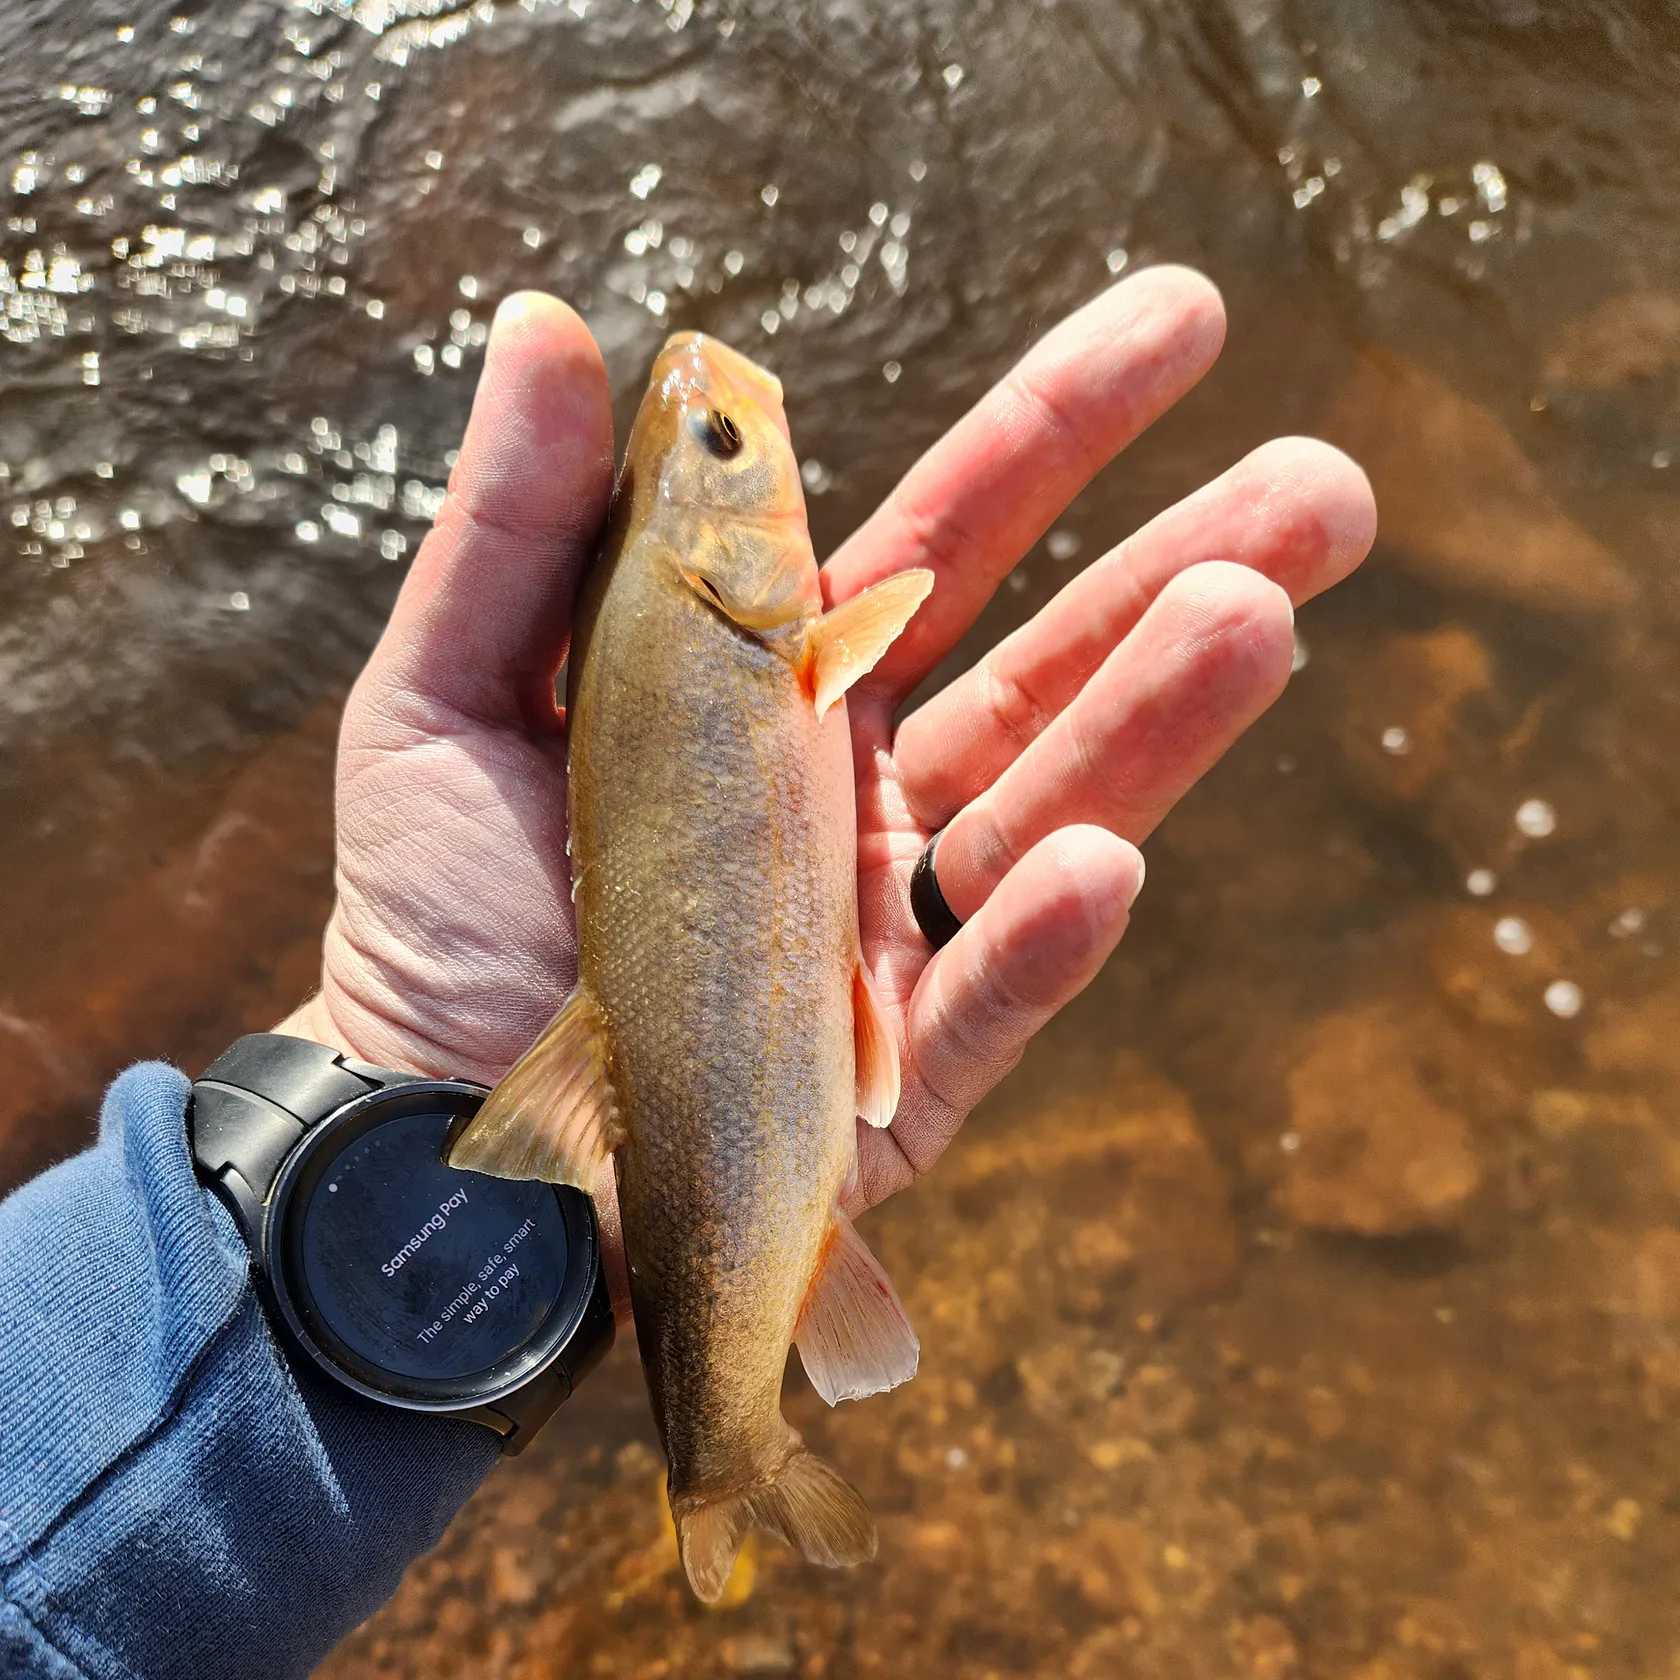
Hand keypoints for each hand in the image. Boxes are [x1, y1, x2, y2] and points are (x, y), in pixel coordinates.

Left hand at [280, 268, 1373, 1234]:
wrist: (421, 1141)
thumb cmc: (435, 915)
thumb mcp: (448, 695)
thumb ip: (521, 525)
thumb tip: (559, 324)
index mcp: (786, 699)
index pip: (945, 546)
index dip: (1058, 437)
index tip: (1181, 327)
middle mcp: (867, 803)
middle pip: (1048, 667)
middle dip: (1180, 567)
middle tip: (1324, 483)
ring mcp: (895, 939)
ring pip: (1050, 815)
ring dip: (1153, 724)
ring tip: (1259, 614)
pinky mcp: (900, 1078)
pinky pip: (986, 1002)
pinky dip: (1041, 939)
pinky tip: (1099, 864)